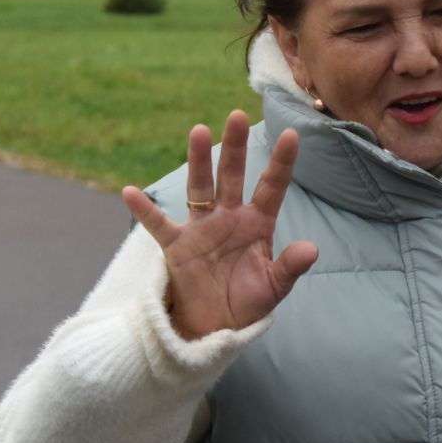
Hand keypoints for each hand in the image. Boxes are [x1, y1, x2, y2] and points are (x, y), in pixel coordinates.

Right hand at [120, 112, 318, 339]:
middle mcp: (229, 218)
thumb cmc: (247, 303)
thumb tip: (311, 249)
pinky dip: (144, 210)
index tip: (291, 135)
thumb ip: (290, 267)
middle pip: (232, 176)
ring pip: (200, 187)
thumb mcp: (273, 287)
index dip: (281, 163)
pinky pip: (158, 224)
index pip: (271, 187)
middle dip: (234, 147)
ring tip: (199, 130)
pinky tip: (130, 192)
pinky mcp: (177, 245)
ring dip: (197, 161)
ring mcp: (201, 228)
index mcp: (257, 224)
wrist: (215, 327)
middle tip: (237, 116)